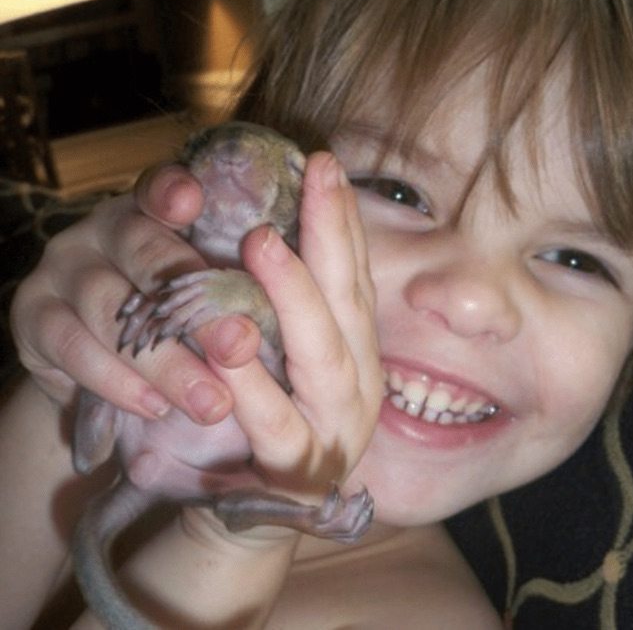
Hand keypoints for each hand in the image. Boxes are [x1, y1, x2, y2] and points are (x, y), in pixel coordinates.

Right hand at [10, 163, 251, 422]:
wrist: (98, 365)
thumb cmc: (170, 322)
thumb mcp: (200, 302)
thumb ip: (225, 296)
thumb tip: (260, 327)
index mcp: (152, 211)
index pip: (158, 186)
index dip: (171, 190)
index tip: (191, 202)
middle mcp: (104, 228)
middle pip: (144, 253)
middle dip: (197, 306)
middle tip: (240, 346)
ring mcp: (63, 267)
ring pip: (110, 308)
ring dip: (165, 361)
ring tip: (211, 401)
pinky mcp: (34, 315)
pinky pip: (74, 347)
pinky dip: (120, 382)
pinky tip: (157, 406)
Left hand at [206, 152, 382, 498]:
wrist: (250, 512)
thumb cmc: (268, 414)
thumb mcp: (287, 352)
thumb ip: (292, 301)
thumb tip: (274, 219)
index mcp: (356, 351)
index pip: (356, 275)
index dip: (344, 219)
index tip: (327, 164)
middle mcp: (357, 383)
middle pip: (349, 301)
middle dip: (332, 235)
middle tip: (316, 175)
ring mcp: (334, 429)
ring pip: (321, 356)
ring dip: (294, 295)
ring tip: (262, 241)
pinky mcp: (296, 471)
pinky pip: (275, 424)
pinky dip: (253, 382)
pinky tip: (231, 341)